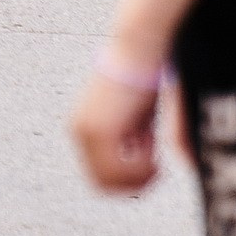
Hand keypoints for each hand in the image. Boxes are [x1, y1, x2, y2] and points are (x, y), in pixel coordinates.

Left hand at [72, 69, 162, 192]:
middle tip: (156, 164)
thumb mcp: (141, 119)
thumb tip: (153, 166)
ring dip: (139, 174)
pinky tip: (152, 149)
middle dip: (135, 180)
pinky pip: (119, 172)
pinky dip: (141, 169)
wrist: (141, 51)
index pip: (101, 176)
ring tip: (153, 150)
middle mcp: (79, 131)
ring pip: (111, 182)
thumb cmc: (145, 78)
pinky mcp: (98, 130)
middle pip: (104, 184)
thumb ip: (140, 144)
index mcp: (86, 128)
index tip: (152, 160)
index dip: (130, 176)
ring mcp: (86, 132)